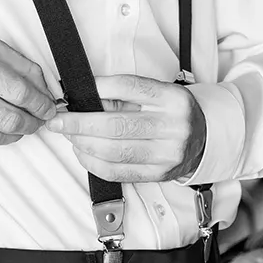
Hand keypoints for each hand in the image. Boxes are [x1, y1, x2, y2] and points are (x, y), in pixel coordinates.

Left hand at [45, 74, 206, 183]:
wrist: (203, 138)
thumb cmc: (173, 114)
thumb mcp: (156, 94)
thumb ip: (122, 94)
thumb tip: (83, 98)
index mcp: (172, 99)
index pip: (128, 87)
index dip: (96, 89)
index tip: (72, 96)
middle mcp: (173, 126)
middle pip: (116, 125)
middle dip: (79, 124)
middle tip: (59, 121)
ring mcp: (167, 154)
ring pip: (114, 151)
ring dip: (83, 144)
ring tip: (70, 136)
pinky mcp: (159, 174)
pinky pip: (118, 172)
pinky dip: (93, 163)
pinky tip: (84, 153)